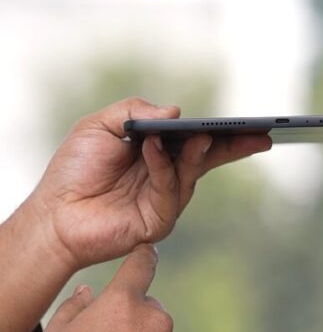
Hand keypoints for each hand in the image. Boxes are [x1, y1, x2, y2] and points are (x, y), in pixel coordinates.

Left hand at [29, 97, 271, 268]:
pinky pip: (169, 189)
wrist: (53, 215)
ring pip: (191, 172)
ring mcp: (165, 200)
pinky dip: (162, 166)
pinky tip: (151, 148)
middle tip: (260, 134)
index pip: (197, 141)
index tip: (250, 124)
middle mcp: (167, 177)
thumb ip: (134, 111)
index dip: (223, 133)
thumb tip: (176, 111)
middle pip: (208, 158)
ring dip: (194, 151)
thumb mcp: (99, 127)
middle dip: (235, 146)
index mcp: (157, 154)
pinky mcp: (159, 220)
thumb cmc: (73, 170)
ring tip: (200, 133)